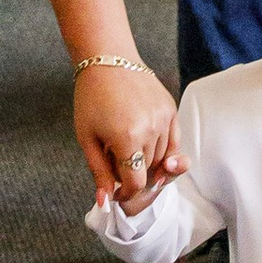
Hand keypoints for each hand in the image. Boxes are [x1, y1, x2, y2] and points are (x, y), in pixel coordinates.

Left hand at [73, 61, 179, 213]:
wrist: (108, 60)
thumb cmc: (91, 98)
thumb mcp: (87, 138)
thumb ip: (99, 172)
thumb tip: (105, 202)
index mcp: (127, 138)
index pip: (137, 183)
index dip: (126, 194)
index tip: (117, 193)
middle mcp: (151, 129)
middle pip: (149, 172)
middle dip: (134, 176)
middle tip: (115, 164)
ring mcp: (164, 118)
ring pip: (164, 159)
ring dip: (148, 164)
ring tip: (128, 149)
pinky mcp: (171, 110)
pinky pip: (174, 142)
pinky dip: (164, 151)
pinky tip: (147, 146)